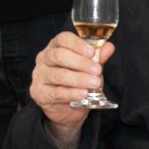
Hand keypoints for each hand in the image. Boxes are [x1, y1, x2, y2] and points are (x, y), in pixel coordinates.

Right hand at [28, 31, 112, 148]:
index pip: (63, 39)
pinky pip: (56, 92)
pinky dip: (71, 93)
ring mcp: (39, 76)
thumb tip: (109, 47)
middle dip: (80, 63)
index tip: (92, 52)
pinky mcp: (39, 93)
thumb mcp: (89, 68)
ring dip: (79, 79)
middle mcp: (44, 59)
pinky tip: (83, 93)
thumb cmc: (76, 83)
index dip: (77, 44)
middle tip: (96, 70)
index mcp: (55, 47)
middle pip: (59, 55)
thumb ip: (97, 57)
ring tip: (94, 83)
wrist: (67, 110)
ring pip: (58, 75)